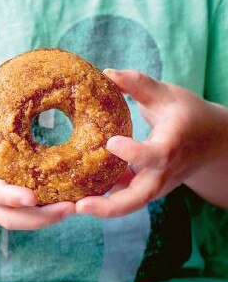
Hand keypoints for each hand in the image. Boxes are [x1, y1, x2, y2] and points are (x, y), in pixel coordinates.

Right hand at [0, 74, 74, 229]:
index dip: (7, 195)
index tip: (32, 197)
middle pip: (4, 217)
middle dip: (39, 218)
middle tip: (71, 206)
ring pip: (10, 223)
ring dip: (42, 221)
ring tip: (72, 207)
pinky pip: (8, 218)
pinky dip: (32, 217)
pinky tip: (56, 205)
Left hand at [76, 69, 227, 216]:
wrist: (212, 144)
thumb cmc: (187, 114)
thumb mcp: (166, 94)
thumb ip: (138, 84)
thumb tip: (106, 72)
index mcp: (171, 146)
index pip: (155, 156)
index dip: (134, 153)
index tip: (111, 142)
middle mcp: (163, 173)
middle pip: (138, 198)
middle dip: (110, 207)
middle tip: (79, 206)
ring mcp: (154, 186)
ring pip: (128, 205)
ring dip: (100, 209)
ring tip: (69, 207)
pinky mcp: (145, 189)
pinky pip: (123, 199)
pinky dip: (101, 200)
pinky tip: (74, 197)